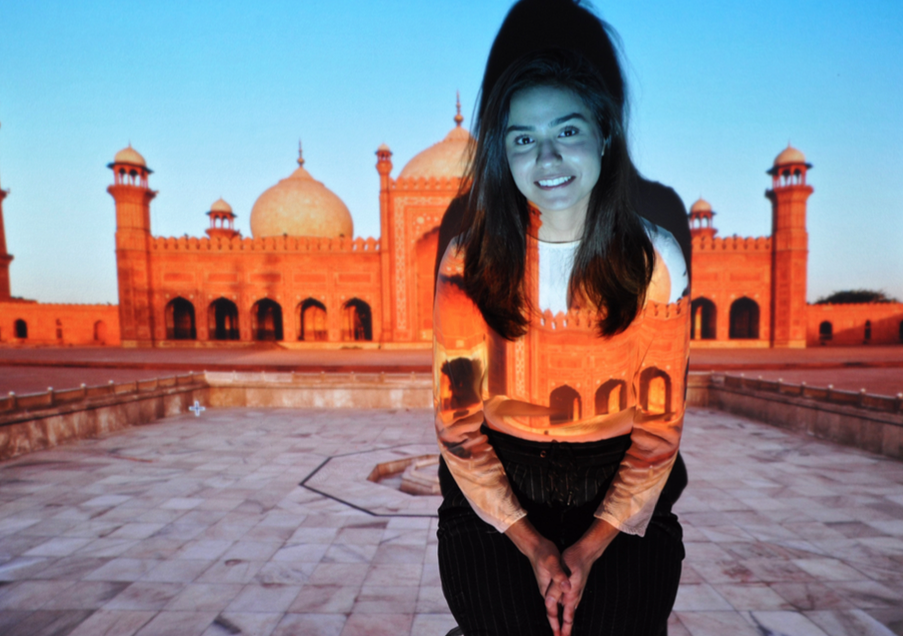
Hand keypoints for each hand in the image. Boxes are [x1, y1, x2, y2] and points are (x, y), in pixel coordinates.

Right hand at [505, 518, 570, 635]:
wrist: (535, 545)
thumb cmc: (543, 553)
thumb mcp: (553, 563)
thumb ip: (559, 576)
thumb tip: (567, 589)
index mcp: (547, 589)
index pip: (552, 612)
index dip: (556, 625)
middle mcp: (547, 591)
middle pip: (553, 612)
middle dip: (557, 626)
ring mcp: (548, 587)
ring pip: (555, 607)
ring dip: (559, 618)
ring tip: (563, 630)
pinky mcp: (551, 582)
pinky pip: (557, 599)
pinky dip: (561, 607)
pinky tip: (564, 608)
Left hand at [559, 520, 619, 635]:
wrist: (586, 551)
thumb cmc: (573, 559)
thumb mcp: (561, 570)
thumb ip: (556, 586)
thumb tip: (550, 601)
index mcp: (571, 594)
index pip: (565, 616)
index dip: (560, 628)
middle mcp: (574, 596)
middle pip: (568, 617)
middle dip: (564, 629)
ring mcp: (575, 592)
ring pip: (569, 611)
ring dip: (565, 621)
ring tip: (563, 631)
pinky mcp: (575, 587)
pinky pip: (570, 603)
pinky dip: (567, 611)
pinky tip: (566, 611)